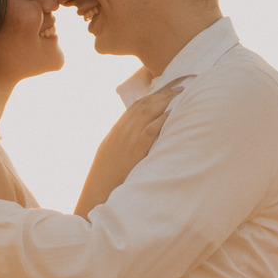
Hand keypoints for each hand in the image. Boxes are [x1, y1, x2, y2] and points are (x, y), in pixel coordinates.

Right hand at [75, 85, 179, 216]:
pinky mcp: (134, 151)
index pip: (135, 106)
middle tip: (178, 87)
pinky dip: (159, 120)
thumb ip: (125, 141)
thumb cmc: (108, 175)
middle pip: (143, 105)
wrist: (98, 190)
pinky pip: (149, 131)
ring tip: (179, 94)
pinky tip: (170, 114)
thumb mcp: (113, 152)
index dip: (152, 96)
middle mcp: (122, 131)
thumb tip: (139, 135)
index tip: (165, 90)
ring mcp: (127, 139)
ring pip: (146, 113)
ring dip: (164, 101)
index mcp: (117, 130)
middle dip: (162, 94)